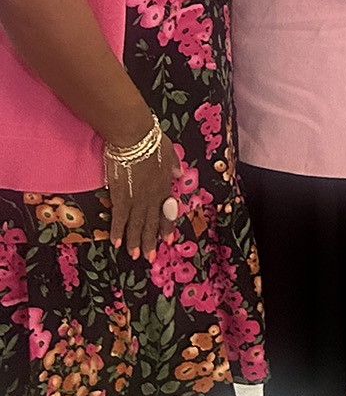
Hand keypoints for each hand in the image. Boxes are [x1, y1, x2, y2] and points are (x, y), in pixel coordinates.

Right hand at [105, 132, 177, 260]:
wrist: (134, 137)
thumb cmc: (152, 139)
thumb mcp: (169, 151)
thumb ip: (174, 165)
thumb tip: (179, 174)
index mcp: (164, 185)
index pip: (167, 210)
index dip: (167, 225)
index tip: (168, 240)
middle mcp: (152, 195)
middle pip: (151, 221)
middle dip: (151, 240)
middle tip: (150, 258)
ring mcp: (136, 197)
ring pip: (136, 223)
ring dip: (135, 240)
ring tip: (135, 255)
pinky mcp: (120, 196)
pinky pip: (119, 218)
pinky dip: (118, 231)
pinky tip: (116, 243)